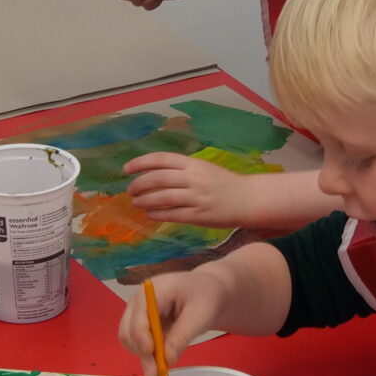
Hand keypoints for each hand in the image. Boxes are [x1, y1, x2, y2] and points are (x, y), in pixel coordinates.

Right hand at [118, 268, 229, 375]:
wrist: (208, 290)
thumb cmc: (206, 297)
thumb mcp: (200, 315)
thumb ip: (182, 336)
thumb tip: (167, 360)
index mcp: (153, 290)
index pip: (139, 317)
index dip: (142, 338)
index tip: (152, 356)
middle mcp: (140, 299)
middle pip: (128, 329)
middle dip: (141, 352)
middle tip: (155, 374)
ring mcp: (138, 310)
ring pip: (128, 337)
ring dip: (141, 354)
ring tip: (159, 368)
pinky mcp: (141, 321)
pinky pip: (136, 339)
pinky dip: (145, 351)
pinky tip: (158, 358)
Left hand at [125, 152, 254, 226]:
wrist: (248, 199)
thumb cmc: (224, 183)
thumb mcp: (204, 168)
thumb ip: (182, 170)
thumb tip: (154, 173)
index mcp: (194, 164)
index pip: (161, 159)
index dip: (140, 163)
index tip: (126, 169)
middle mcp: (194, 178)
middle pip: (158, 179)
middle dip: (139, 184)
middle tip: (130, 190)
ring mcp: (197, 197)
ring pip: (163, 198)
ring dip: (145, 200)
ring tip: (136, 203)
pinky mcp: (199, 216)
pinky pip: (173, 214)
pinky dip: (157, 214)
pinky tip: (150, 214)